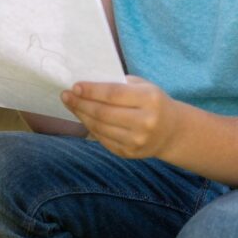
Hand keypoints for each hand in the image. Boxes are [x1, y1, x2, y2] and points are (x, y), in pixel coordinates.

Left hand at [61, 76, 176, 159]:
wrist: (172, 132)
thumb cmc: (152, 102)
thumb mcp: (143, 86)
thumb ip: (119, 84)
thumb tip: (86, 84)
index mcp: (149, 99)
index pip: (114, 94)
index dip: (92, 90)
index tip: (75, 86)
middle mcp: (145, 122)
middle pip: (103, 113)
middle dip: (81, 103)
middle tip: (66, 95)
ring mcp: (137, 141)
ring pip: (100, 127)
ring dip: (82, 115)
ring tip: (71, 105)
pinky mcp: (130, 153)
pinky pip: (103, 139)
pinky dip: (90, 127)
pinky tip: (83, 117)